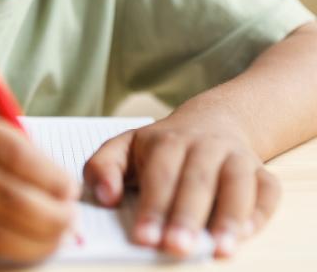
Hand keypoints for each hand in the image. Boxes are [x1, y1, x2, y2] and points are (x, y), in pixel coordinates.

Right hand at [0, 101, 78, 261]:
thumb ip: (8, 137)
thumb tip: (54, 175)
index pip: (15, 155)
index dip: (51, 177)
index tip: (71, 188)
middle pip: (6, 199)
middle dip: (49, 216)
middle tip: (70, 219)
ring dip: (32, 242)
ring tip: (55, 237)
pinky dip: (4, 251)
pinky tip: (23, 244)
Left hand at [83, 116, 280, 257]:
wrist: (212, 121)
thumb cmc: (163, 146)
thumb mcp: (125, 147)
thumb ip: (103, 167)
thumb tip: (104, 196)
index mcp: (166, 140)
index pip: (159, 173)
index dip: (153, 206)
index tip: (144, 237)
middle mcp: (203, 145)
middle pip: (197, 179)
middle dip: (186, 215)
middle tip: (176, 247)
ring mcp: (235, 156)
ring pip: (236, 182)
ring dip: (229, 216)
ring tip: (219, 249)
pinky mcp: (260, 171)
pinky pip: (267, 190)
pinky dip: (260, 211)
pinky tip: (245, 234)